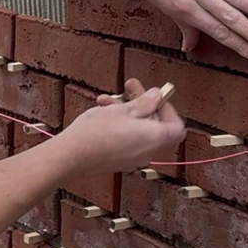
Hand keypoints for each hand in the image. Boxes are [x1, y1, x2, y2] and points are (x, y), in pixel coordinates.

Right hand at [60, 80, 184, 175]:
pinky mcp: (119, 161)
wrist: (71, 156)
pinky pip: (127, 139)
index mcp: (155, 138)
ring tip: (108, 98)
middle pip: (156, 126)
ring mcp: (133, 158)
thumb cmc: (96, 132)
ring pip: (138, 130)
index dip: (168, 110)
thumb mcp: (122, 109)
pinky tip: (102, 112)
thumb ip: (144, 103)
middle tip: (129, 86)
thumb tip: (157, 96)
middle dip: (143, 103)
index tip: (155, 96)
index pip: (176, 127)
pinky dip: (120, 125)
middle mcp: (148, 151)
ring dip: (127, 111)